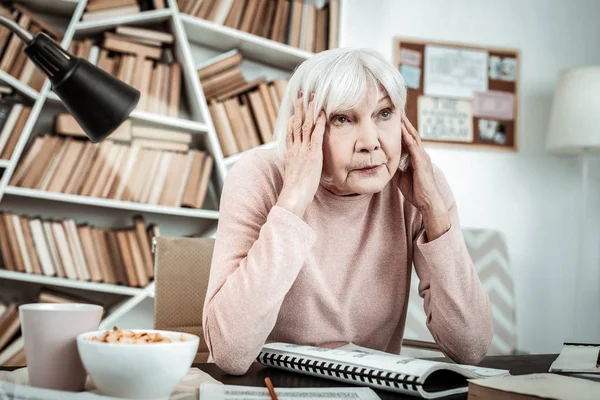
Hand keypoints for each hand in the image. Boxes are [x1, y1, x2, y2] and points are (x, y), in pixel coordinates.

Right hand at [276, 92, 325, 217]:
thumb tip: (298, 167)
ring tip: (311, 97)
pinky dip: (319, 123)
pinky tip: (322, 113)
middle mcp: (295, 148)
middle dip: (299, 108)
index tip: (296, 109)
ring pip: (305, 125)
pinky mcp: (313, 154)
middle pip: (296, 123)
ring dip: (309, 110)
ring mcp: (303, 150)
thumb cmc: (294, 191)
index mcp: (290, 153)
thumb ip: (296, 167)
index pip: (291, 131)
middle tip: (301, 94)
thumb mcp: (294, 175)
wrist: (293, 196)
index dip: (293, 118)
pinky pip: (316, 135)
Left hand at [399, 115, 449, 239]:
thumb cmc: (416, 191)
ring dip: (406, 125)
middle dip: (404, 122)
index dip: (402, 129)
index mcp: (416, 157)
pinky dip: (407, 137)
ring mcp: (422, 157)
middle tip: (396, 110)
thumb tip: (384, 163)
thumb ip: (395, 168)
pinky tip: (402, 129)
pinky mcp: (421, 162)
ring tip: (399, 114)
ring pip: (413, 137)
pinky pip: (414, 146)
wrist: (428, 202)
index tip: (394, 119)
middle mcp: (421, 154)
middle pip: (412, 134)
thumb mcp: (401, 177)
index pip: (409, 139)